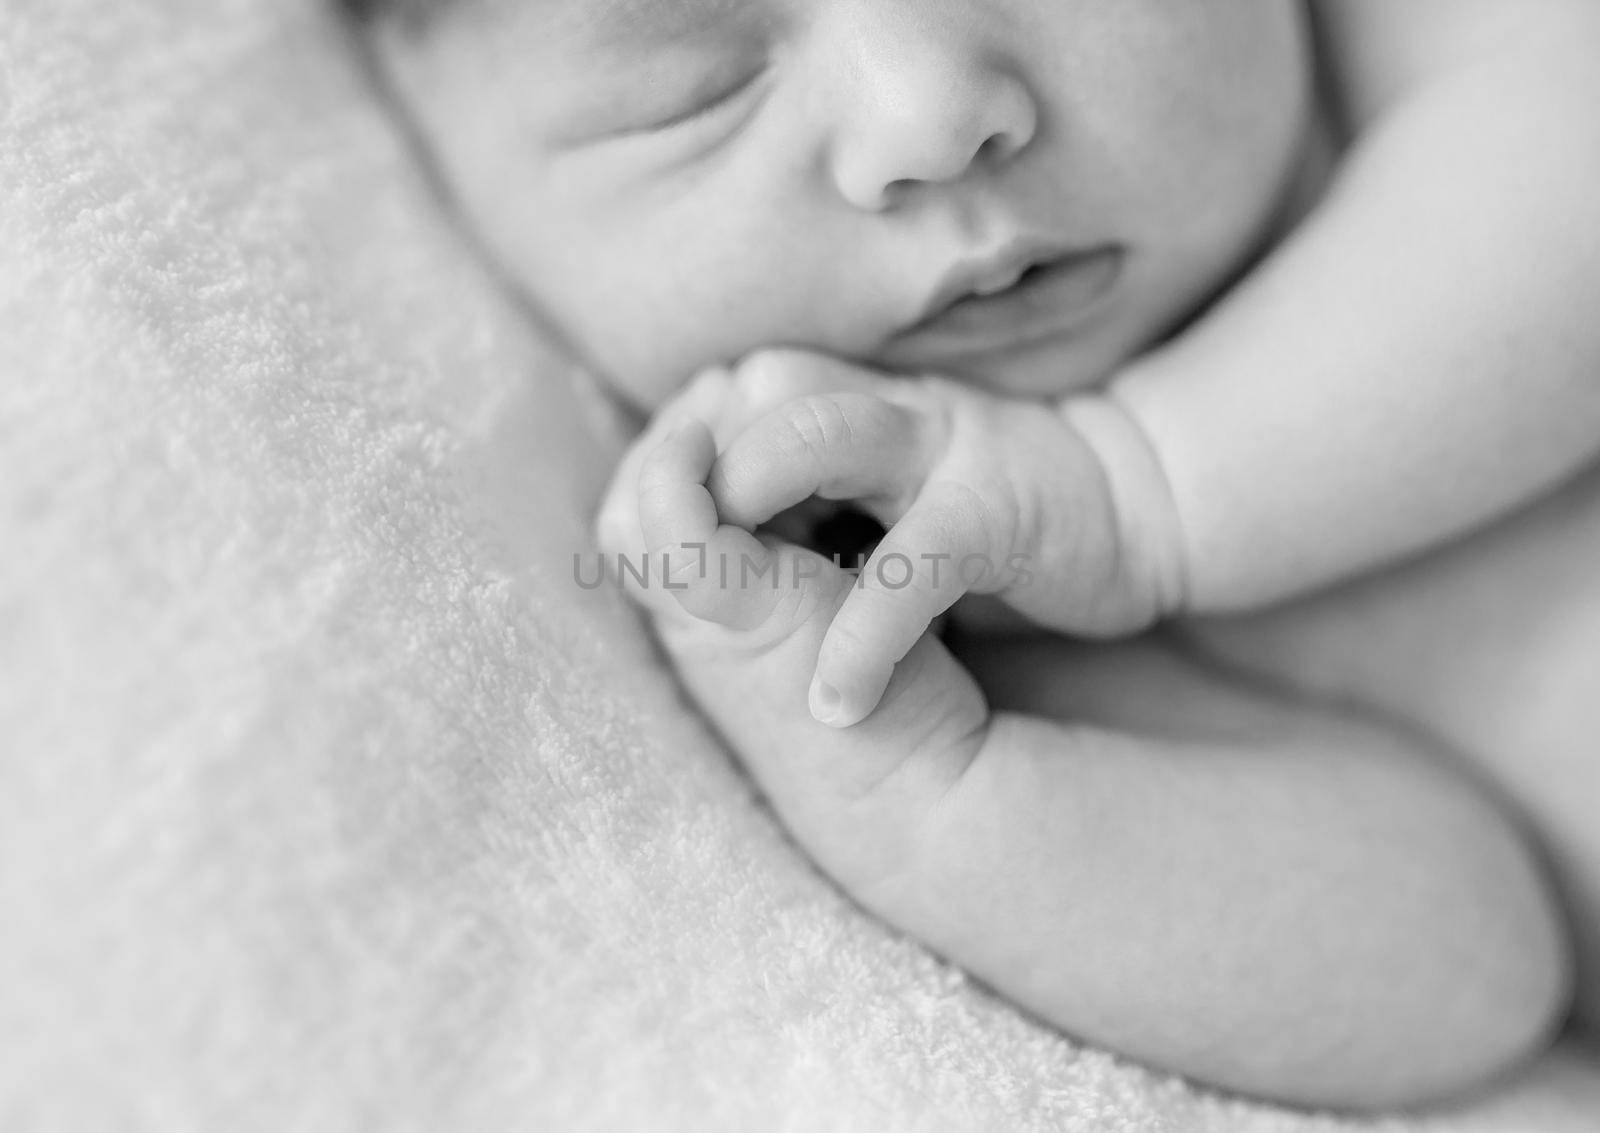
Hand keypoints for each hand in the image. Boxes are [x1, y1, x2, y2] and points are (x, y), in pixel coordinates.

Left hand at [699, 350, 1184, 727]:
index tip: (659, 537)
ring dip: (753, 509)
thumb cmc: (974, 513)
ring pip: (816, 437)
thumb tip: (674, 535)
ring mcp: (939, 449)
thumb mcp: (869, 494)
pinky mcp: (995, 513)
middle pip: (755, 392)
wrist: (1129, 503)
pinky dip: (863, 636)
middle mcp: (883, 409)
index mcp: (846, 400)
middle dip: (694, 471)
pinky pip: (913, 564)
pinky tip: (833, 702)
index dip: (672, 459)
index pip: (724, 393)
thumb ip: (786, 495)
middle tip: (679, 562)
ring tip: (731, 602)